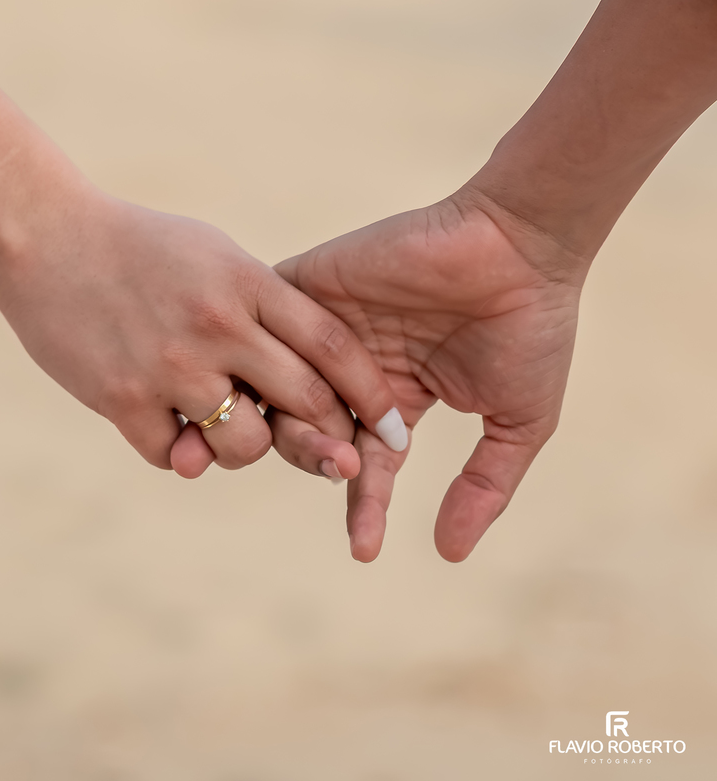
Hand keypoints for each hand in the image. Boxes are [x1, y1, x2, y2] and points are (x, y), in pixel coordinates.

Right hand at [0, 191, 405, 476]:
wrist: (41, 238)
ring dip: (245, 449)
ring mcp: (168, 365)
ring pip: (243, 444)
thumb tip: (309, 368)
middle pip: (303, 401)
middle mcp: (215, 326)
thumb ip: (262, 305)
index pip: (332, 345)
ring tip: (225, 429)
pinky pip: (174, 456)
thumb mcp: (213, 254)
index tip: (395, 425)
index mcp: (246, 282)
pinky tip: (170, 428)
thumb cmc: (136, 246)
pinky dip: (181, 453)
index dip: (371, 393)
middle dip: (328, 437)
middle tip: (335, 454)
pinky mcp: (120, 398)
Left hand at [272, 187, 585, 560]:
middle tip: (343, 466)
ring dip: (292, 423)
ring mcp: (325, 329)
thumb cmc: (530, 327)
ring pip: (279, 390)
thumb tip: (448, 554)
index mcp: (393, 399)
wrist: (519, 243)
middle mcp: (350, 369)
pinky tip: (277, 393)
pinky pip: (267, 331)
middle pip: (306, 432)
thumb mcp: (517, 422)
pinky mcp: (307, 287)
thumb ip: (483, 486)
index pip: (362, 463)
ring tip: (323, 440)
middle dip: (318, 458)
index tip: (364, 551)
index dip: (363, 505)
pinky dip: (268, 362)